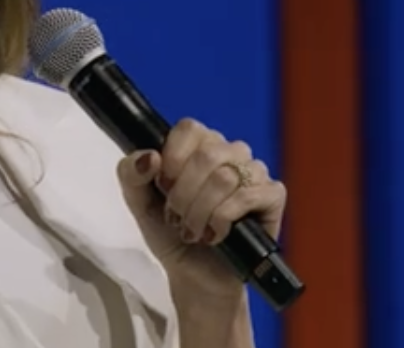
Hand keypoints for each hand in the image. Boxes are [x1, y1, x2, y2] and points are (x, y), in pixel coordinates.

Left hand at [114, 118, 286, 300]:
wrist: (194, 275)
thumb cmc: (169, 234)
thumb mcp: (138, 203)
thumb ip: (130, 173)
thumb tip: (149, 156)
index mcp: (199, 145)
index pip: (190, 129)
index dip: (173, 159)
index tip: (163, 186)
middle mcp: (230, 152)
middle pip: (208, 154)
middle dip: (183, 194)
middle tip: (176, 217)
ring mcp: (254, 172)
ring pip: (226, 177)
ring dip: (201, 211)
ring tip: (194, 231)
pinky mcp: (273, 196)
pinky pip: (248, 196)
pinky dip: (223, 219)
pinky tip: (216, 234)